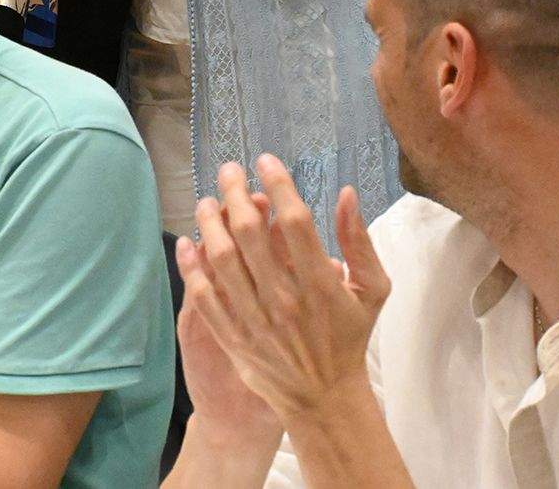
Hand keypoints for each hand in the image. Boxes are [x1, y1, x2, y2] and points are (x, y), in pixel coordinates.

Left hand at [181, 156, 389, 422]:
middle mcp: (284, 298)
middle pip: (250, 232)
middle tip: (229, 171)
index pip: (293, 221)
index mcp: (320, 283)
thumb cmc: (350, 336)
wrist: (324, 398)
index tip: (266, 160)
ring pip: (222, 260)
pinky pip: (204, 297)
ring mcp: (255, 319)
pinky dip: (191, 268)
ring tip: (206, 201)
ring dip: (209, 224)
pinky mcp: (233, 337)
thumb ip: (359, 241)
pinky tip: (186, 244)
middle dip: (236, 193)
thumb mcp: (372, 289)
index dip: (278, 184)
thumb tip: (346, 193)